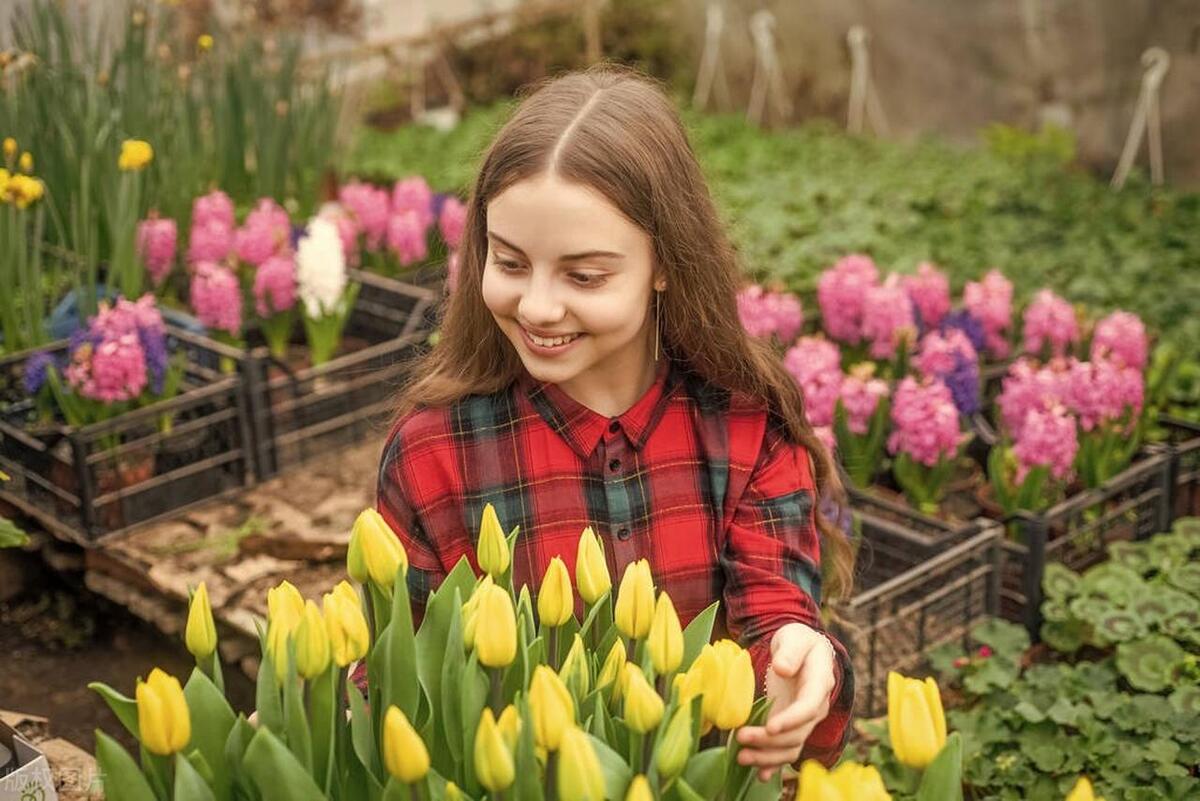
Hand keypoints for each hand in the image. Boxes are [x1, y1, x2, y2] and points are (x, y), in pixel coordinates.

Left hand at [734, 622, 836, 780]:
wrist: (803, 650)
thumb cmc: (798, 640)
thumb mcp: (795, 637)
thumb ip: (790, 652)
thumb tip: (782, 669)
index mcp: (819, 683)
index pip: (809, 707)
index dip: (792, 719)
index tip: (771, 727)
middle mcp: (815, 707)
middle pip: (797, 732)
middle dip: (770, 740)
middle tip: (741, 738)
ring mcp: (804, 720)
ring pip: (792, 746)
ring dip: (768, 757)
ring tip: (742, 758)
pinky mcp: (792, 727)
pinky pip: (787, 750)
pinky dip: (774, 764)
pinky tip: (760, 775)